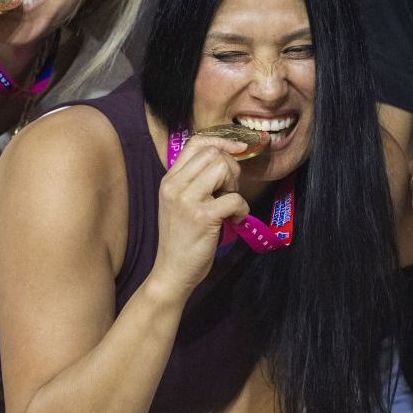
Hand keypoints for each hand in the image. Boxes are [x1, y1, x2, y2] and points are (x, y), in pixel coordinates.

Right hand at [151, 135, 250, 295]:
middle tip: (229, 192)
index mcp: (169, 179)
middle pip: (214, 153)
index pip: (195, 142)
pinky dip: (242, 209)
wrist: (171, 272)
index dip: (221, 140)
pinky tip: (235, 220)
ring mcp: (187, 200)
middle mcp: (174, 185)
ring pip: (223, 168)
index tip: (238, 149)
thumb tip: (226, 159)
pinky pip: (234, 198)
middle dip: (231, 169)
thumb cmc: (181, 238)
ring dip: (235, 186)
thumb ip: (194, 181)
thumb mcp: (179, 203)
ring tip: (229, 205)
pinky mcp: (203, 216)